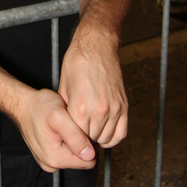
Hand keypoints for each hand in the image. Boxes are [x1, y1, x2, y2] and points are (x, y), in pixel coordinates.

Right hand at [15, 86, 95, 172]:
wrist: (23, 104)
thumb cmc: (39, 106)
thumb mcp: (59, 116)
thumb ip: (75, 136)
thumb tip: (90, 155)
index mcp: (56, 158)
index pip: (89, 161)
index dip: (89, 143)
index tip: (79, 128)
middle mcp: (51, 164)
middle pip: (82, 160)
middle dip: (80, 142)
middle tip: (70, 125)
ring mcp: (48, 161)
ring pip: (74, 156)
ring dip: (73, 141)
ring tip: (64, 125)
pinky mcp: (47, 156)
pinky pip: (65, 153)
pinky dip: (66, 141)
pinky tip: (59, 130)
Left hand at [58, 29, 127, 147]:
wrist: (96, 46)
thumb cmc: (77, 63)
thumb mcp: (62, 88)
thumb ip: (66, 111)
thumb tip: (66, 126)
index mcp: (80, 107)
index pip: (76, 137)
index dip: (71, 138)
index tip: (68, 136)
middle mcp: (99, 110)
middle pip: (91, 140)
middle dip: (83, 138)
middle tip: (78, 133)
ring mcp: (114, 109)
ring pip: (107, 139)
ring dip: (98, 138)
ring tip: (89, 131)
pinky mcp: (123, 105)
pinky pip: (121, 132)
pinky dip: (113, 137)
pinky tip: (104, 132)